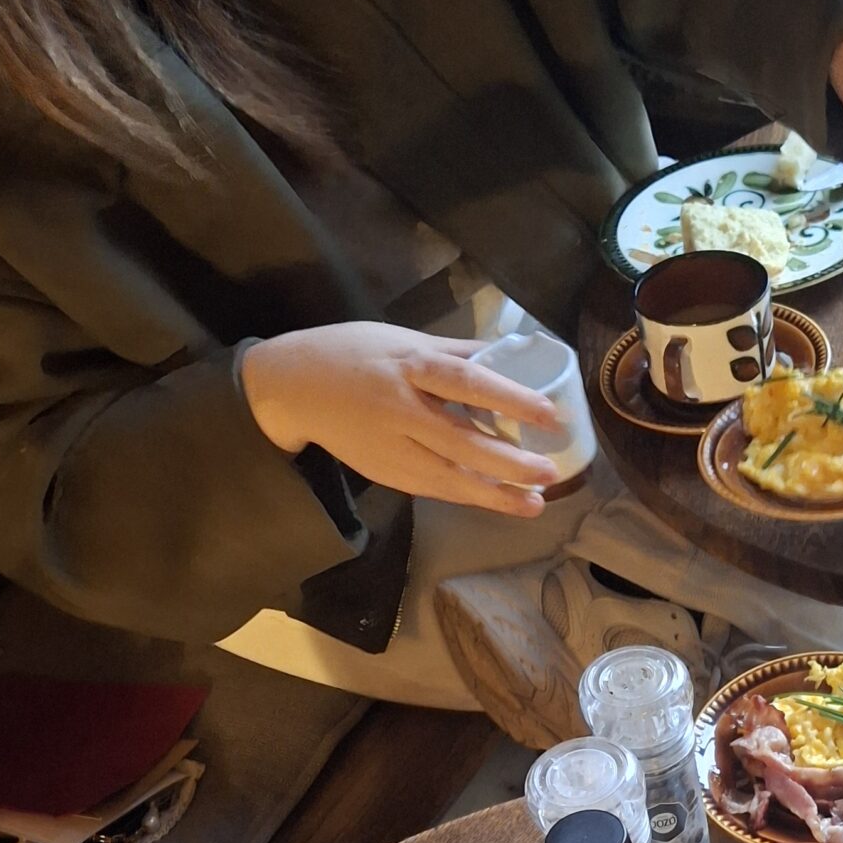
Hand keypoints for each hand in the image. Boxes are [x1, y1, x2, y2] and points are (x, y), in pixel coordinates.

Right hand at [240, 323, 559, 517]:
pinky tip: (497, 500)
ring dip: (492, 494)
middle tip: (549, 473)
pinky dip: (466, 494)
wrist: (292, 387)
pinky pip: (431, 487)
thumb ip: (454, 352)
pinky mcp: (382, 472)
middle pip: (459, 441)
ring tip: (533, 503)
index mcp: (408, 366)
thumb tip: (511, 354)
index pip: (465, 382)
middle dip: (507, 463)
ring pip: (446, 476)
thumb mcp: (402, 339)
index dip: (510, 398)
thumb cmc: (354, 354)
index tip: (550, 414)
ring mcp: (389, 447)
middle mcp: (399, 409)